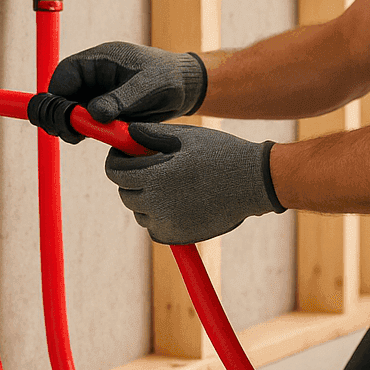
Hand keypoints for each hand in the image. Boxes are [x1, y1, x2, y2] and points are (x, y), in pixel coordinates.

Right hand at [48, 42, 207, 122]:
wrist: (188, 88)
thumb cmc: (169, 77)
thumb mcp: (146, 86)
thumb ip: (120, 99)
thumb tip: (94, 114)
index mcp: (99, 59)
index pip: (64, 74)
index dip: (56, 96)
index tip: (59, 118)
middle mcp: (95, 75)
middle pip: (64, 94)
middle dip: (62, 115)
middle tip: (70, 135)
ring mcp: (99, 92)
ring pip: (74, 110)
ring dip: (75, 125)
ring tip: (83, 138)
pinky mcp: (107, 108)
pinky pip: (89, 121)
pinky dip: (89, 131)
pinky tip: (98, 137)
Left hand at [105, 123, 284, 244]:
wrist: (255, 182)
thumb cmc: (222, 154)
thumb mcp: (186, 137)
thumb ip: (151, 134)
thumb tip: (125, 132)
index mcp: (157, 176)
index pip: (115, 172)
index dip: (114, 160)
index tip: (122, 153)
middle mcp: (158, 204)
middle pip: (125, 193)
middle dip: (129, 178)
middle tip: (146, 165)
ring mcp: (168, 224)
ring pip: (138, 212)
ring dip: (143, 197)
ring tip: (166, 182)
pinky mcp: (179, 237)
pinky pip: (154, 227)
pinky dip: (157, 216)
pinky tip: (175, 200)